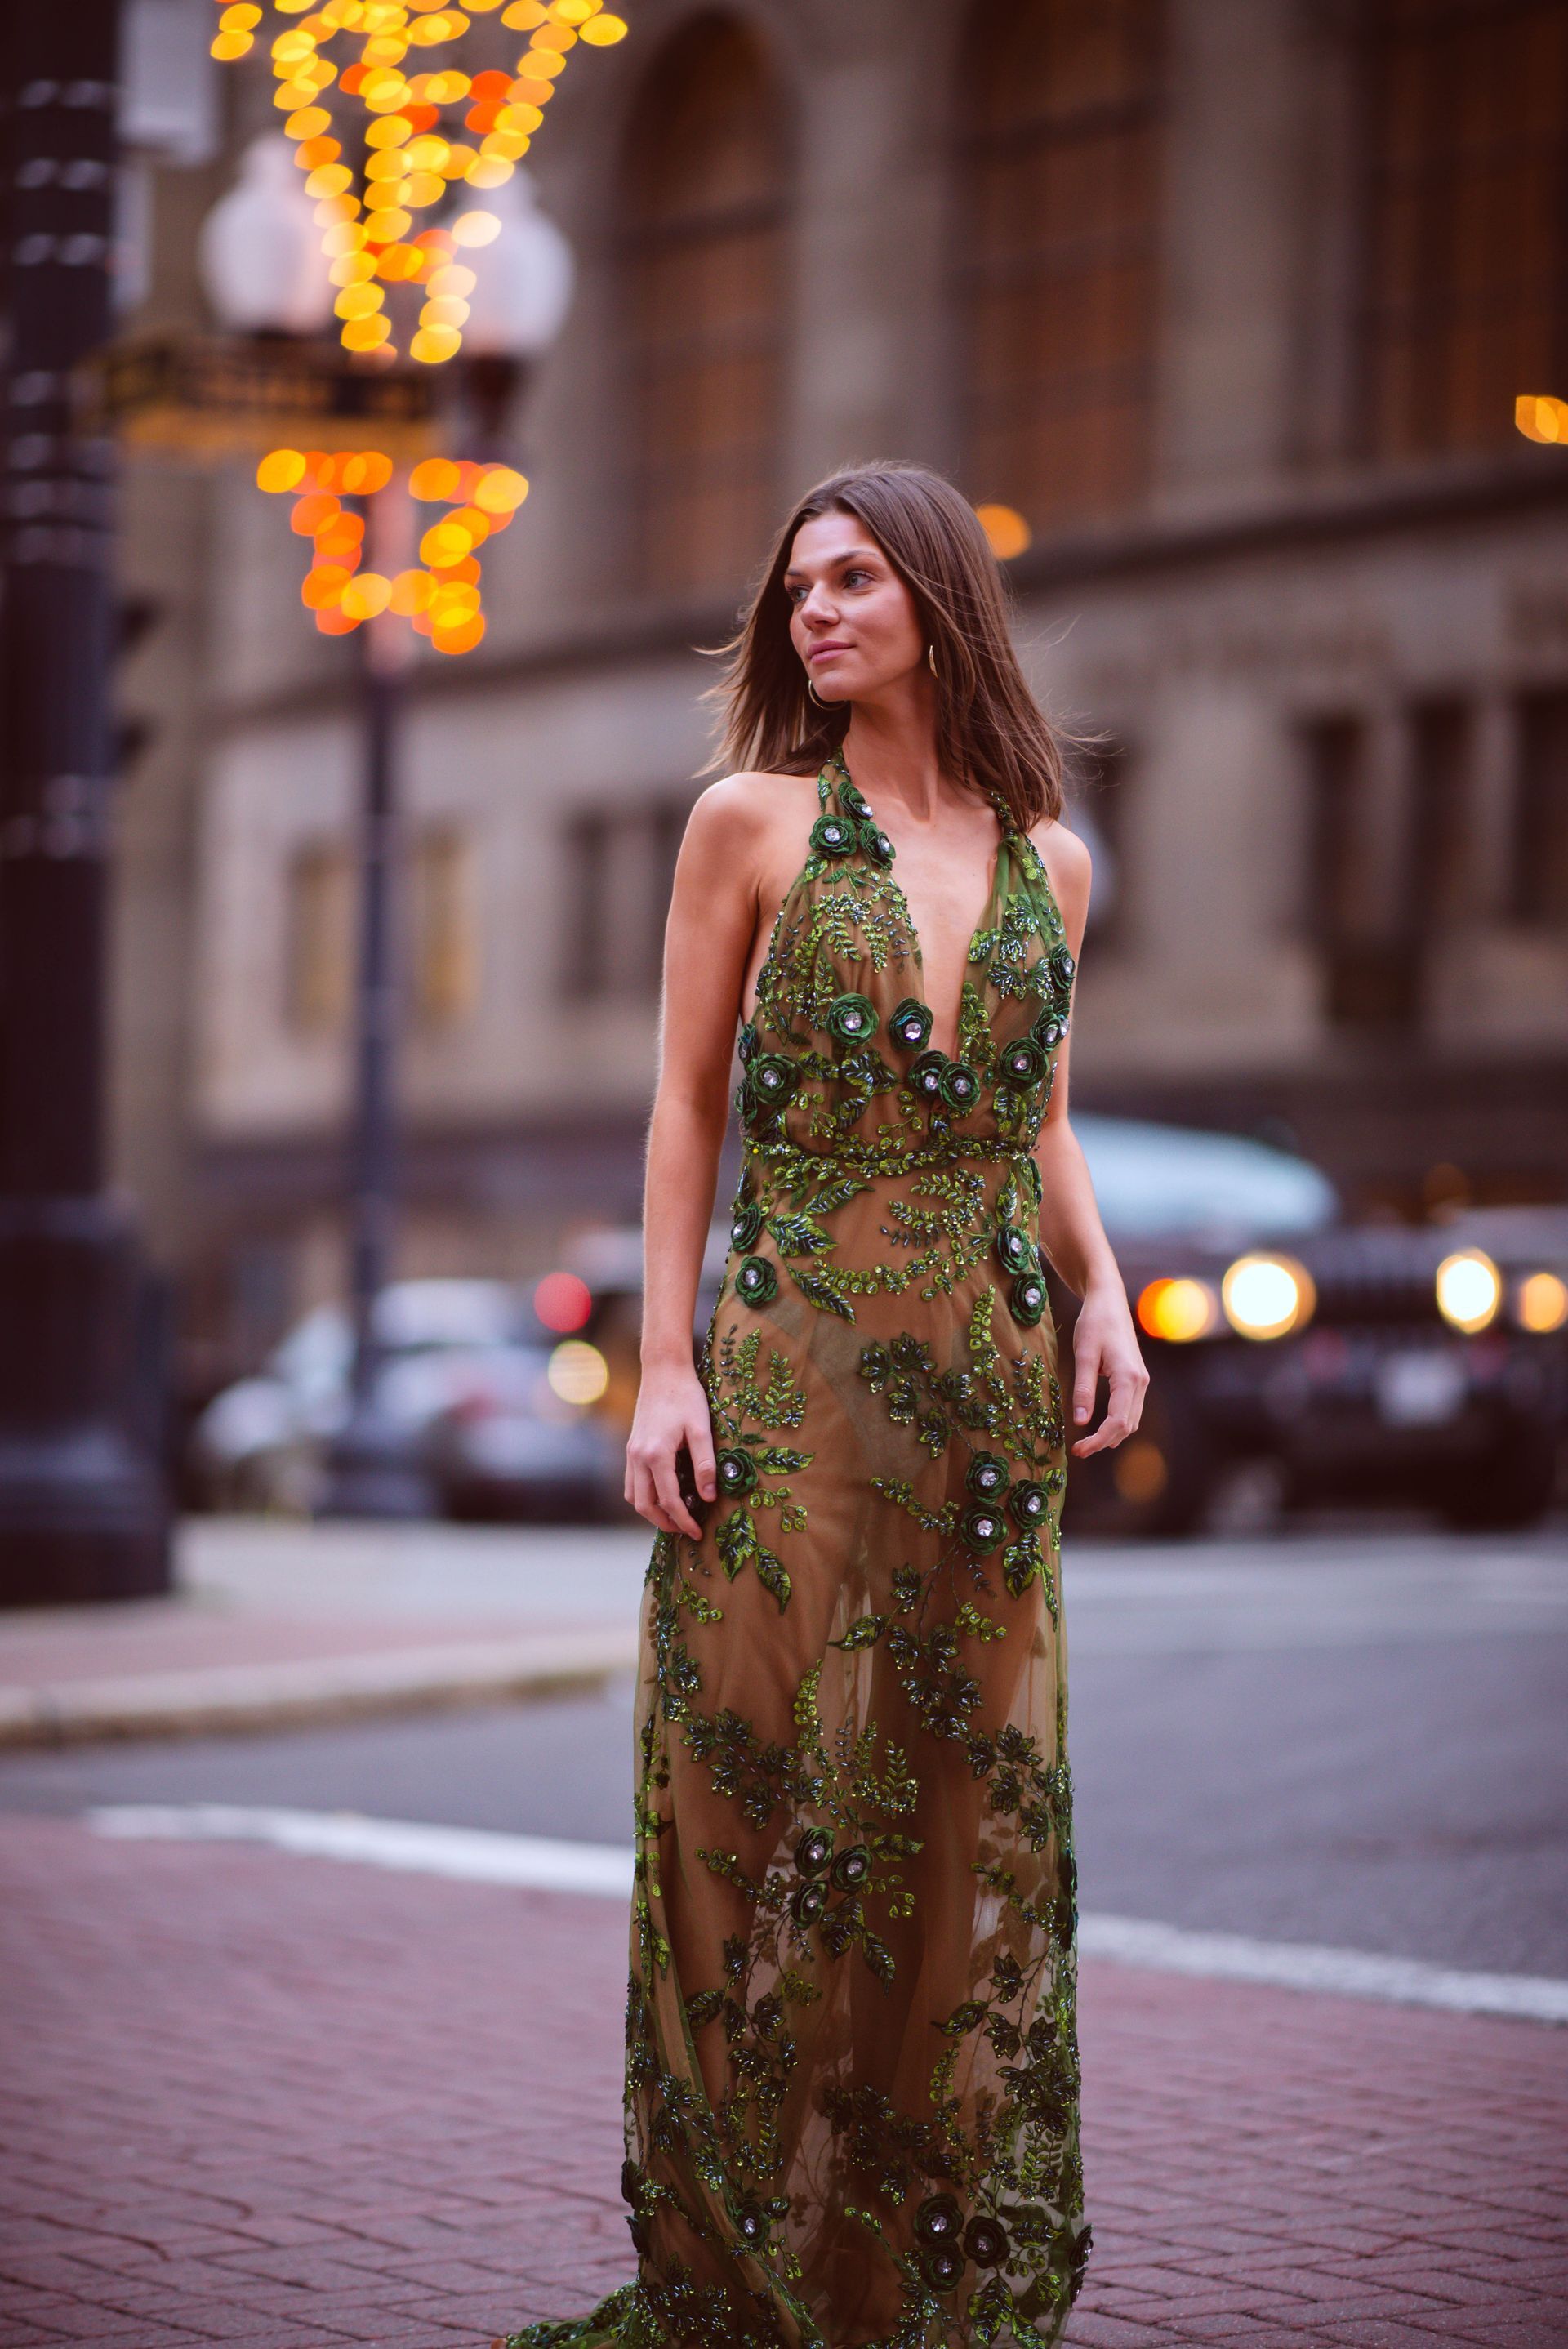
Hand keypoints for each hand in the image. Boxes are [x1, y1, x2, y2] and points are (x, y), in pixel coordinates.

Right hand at [625, 1366, 716, 1539]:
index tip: (697, 1532)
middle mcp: (638, 1457)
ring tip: (673, 1517)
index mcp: (656, 1454)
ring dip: (651, 1512)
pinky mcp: (631, 1447)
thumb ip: (705, 1464)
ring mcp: (631, 1452)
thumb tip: (709, 1497)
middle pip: (644, 1505)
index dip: (684, 1520)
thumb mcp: (701, 1429)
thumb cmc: (686, 1396)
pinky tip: (661, 1495)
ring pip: (633, 1496)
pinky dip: (643, 1496)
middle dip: (664, 1522)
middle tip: (685, 1530)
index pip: (669, 1500)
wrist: (662, 1371)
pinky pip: (631, 1482)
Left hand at [1069, 1280, 1148, 1458]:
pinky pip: (1130, 1410)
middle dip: (1103, 1442)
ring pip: (1131, 1421)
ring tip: (1086, 1443)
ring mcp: (1141, 1380)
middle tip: (1078, 1450)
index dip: (1098, 1441)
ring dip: (1111, 1435)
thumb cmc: (1094, 1323)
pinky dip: (1117, 1424)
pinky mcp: (1137, 1378)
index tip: (1078, 1450)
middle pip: (1127, 1426)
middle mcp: (1140, 1382)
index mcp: (1128, 1377)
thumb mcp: (1083, 1354)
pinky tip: (1100, 1427)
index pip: (1117, 1422)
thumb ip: (1083, 1388)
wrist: (1109, 1301)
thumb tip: (1080, 1422)